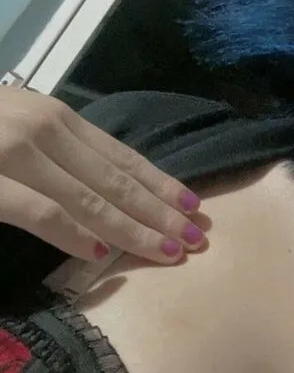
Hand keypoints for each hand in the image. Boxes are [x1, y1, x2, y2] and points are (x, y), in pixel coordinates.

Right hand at [0, 87, 206, 263]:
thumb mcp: (18, 123)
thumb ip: (58, 150)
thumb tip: (106, 187)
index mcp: (57, 118)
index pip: (122, 157)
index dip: (161, 185)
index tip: (195, 207)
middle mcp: (44, 131)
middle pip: (115, 181)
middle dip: (161, 214)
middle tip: (195, 239)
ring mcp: (14, 154)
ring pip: (89, 200)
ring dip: (133, 231)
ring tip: (167, 253)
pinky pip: (41, 212)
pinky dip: (73, 235)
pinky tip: (100, 254)